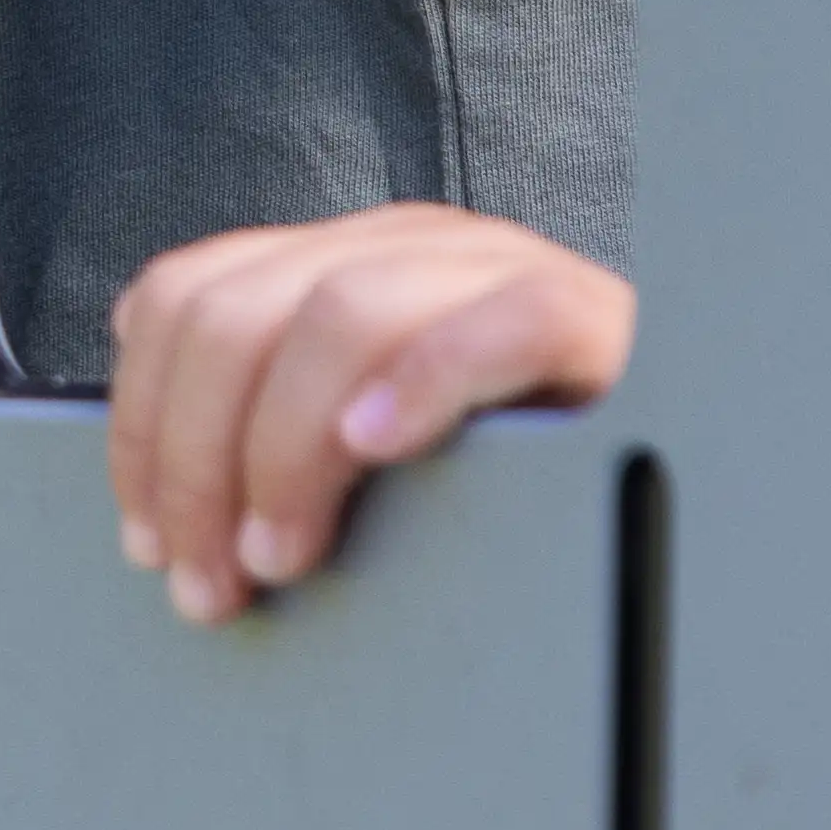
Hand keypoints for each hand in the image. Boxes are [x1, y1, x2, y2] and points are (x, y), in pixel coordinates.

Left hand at [104, 209, 633, 619]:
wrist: (688, 440)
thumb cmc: (510, 470)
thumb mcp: (371, 446)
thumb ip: (281, 450)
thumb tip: (163, 531)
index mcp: (338, 263)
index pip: (186, 297)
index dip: (142, 422)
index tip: (148, 543)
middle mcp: (403, 245)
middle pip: (237, 314)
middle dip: (196, 461)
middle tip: (212, 583)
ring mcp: (490, 266)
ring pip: (340, 313)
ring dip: (285, 450)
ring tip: (283, 558)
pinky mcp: (579, 313)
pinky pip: (495, 323)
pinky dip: (421, 382)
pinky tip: (378, 448)